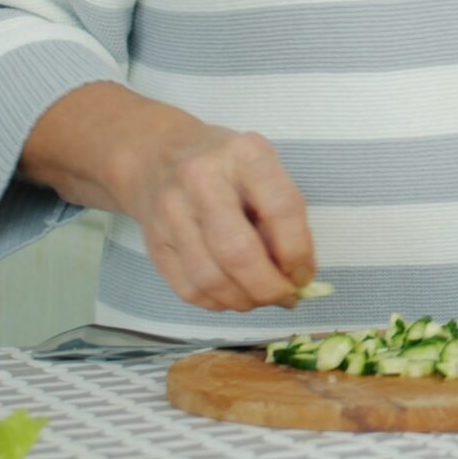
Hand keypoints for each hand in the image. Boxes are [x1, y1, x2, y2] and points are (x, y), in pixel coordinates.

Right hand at [111, 120, 317, 312]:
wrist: (159, 156)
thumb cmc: (227, 165)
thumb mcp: (263, 168)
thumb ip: (283, 213)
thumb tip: (296, 274)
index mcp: (244, 155)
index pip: (281, 209)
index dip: (298, 252)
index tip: (304, 275)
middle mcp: (202, 179)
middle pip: (238, 253)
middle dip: (269, 288)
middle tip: (285, 297)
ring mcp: (171, 211)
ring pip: (210, 279)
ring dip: (244, 300)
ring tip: (261, 298)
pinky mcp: (154, 241)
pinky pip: (188, 289)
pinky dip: (218, 303)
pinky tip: (234, 296)